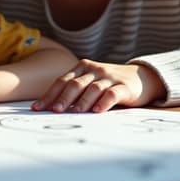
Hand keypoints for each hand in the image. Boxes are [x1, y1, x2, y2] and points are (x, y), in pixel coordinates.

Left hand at [31, 59, 165, 112]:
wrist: (142, 77)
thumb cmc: (109, 84)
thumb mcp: (90, 82)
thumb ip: (74, 92)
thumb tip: (51, 110)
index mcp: (82, 67)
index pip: (62, 81)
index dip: (49, 95)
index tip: (37, 108)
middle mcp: (94, 70)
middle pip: (74, 84)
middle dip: (62, 98)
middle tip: (53, 110)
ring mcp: (109, 77)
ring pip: (92, 89)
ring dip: (81, 102)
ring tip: (73, 113)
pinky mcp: (124, 87)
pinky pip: (112, 94)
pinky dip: (103, 102)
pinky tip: (97, 111)